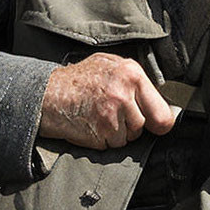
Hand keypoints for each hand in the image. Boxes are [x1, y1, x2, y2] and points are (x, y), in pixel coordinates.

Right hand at [38, 53, 174, 148]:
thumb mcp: (107, 64)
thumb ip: (134, 78)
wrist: (46, 94)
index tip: (156, 125)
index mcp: (131, 73)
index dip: (159, 122)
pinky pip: (112, 145)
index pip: (163, 112)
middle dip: (132, 125)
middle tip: (114, 114)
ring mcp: (112, 115)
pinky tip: (90, 125)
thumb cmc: (76, 80)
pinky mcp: (100, 133)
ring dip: (116, 133)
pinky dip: (103, 140)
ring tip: (98, 116)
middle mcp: (124, 93)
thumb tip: (163, 101)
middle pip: (144, 125)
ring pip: (129, 137)